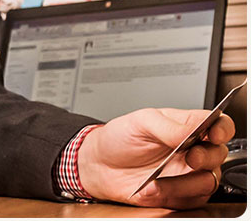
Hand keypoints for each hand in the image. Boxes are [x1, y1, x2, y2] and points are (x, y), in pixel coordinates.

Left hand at [77, 108, 234, 208]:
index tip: (214, 134)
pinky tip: (151, 188)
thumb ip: (169, 126)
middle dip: (206, 157)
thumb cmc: (119, 139)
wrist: (98, 165)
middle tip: (190, 157)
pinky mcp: (181, 194)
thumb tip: (193, 129)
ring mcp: (188, 173)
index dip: (222, 129)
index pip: (218, 125)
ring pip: (208, 181)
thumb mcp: (140, 122)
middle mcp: (193, 150)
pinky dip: (171, 194)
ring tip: (158, 179)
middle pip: (219, 154)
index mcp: (186, 127)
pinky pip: (191, 199)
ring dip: (185, 182)